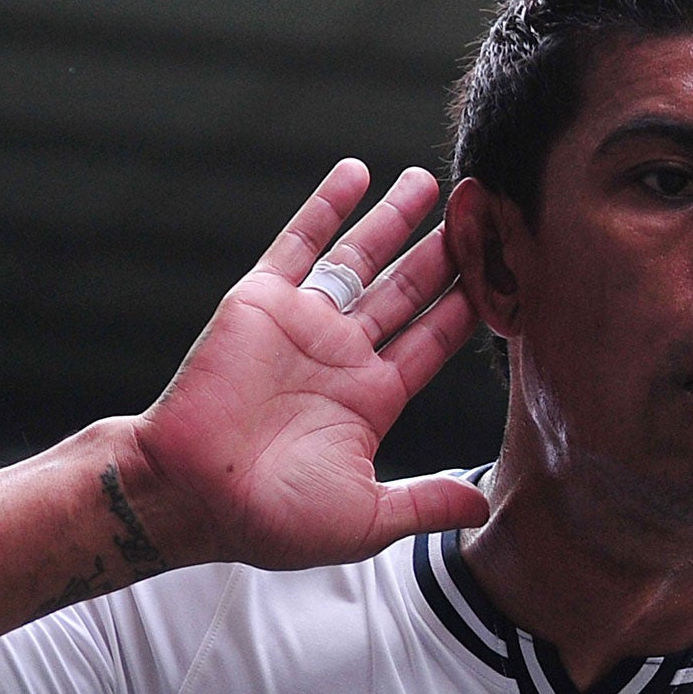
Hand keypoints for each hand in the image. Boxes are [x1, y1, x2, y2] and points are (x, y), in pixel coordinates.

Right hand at [130, 159, 490, 569]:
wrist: (189, 496)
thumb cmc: (270, 521)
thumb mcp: (366, 520)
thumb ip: (425, 503)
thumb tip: (485, 507)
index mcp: (371, 400)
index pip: (432, 341)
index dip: (466, 306)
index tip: (503, 273)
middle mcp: (341, 355)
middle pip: (406, 290)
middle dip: (442, 253)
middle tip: (479, 211)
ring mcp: (303, 325)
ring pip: (361, 259)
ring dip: (396, 220)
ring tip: (432, 182)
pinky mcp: (261, 302)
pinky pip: (299, 243)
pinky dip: (327, 207)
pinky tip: (356, 172)